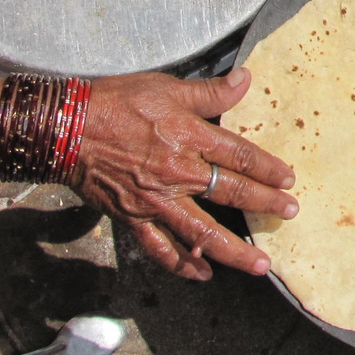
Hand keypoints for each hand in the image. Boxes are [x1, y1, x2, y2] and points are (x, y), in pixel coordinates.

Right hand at [71, 67, 297, 280]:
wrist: (65, 128)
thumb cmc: (115, 103)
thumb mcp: (166, 88)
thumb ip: (209, 92)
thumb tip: (246, 79)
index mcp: (189, 137)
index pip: (240, 156)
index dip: (267, 169)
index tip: (288, 180)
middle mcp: (177, 173)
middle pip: (230, 193)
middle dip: (264, 205)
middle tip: (289, 214)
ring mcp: (156, 200)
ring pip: (202, 233)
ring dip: (233, 251)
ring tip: (260, 265)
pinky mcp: (133, 218)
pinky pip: (161, 249)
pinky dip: (182, 266)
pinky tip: (202, 275)